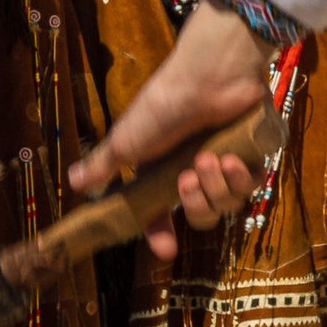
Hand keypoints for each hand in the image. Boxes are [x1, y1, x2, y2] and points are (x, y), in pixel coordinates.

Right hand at [70, 2, 274, 260]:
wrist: (207, 76)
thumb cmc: (164, 105)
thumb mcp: (127, 139)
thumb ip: (103, 165)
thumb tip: (73, 183)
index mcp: (162, 170)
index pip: (161, 214)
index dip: (162, 233)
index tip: (166, 250)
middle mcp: (193, 169)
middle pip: (200, 215)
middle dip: (194, 205)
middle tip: (185, 180)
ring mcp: (225, 162)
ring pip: (227, 203)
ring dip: (216, 186)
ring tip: (208, 158)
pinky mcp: (253, 154)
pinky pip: (251, 186)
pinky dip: (240, 178)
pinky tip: (231, 159)